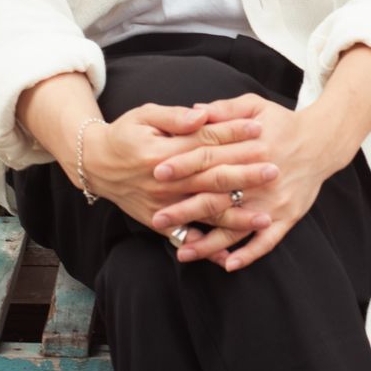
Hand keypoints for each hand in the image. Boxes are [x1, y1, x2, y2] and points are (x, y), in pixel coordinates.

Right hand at [80, 102, 278, 237]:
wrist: (96, 165)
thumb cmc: (125, 134)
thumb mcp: (145, 115)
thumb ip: (175, 117)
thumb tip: (202, 115)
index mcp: (163, 152)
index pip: (206, 142)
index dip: (233, 135)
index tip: (259, 128)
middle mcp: (164, 182)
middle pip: (212, 178)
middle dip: (245, 176)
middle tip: (274, 170)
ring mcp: (162, 206)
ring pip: (205, 212)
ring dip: (236, 217)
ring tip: (265, 218)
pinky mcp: (159, 222)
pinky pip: (188, 237)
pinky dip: (208, 247)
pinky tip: (231, 255)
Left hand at [151, 93, 327, 272]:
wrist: (322, 142)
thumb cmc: (283, 122)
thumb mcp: (255, 106)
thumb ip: (224, 109)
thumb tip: (193, 111)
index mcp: (249, 147)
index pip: (208, 157)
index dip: (182, 165)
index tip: (157, 173)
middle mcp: (260, 177)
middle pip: (216, 196)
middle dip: (185, 210)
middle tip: (157, 219)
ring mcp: (274, 201)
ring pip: (237, 226)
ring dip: (209, 243)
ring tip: (182, 252)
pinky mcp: (288, 216)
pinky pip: (267, 241)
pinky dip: (249, 254)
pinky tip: (227, 264)